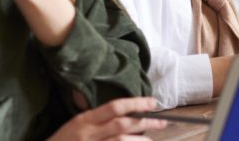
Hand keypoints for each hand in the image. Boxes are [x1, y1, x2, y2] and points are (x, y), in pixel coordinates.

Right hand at [47, 97, 166, 140]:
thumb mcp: (76, 126)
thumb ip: (98, 120)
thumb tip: (128, 115)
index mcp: (83, 120)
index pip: (114, 107)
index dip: (136, 103)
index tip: (153, 102)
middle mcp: (87, 133)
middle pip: (123, 124)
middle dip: (145, 122)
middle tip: (162, 122)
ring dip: (140, 140)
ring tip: (150, 140)